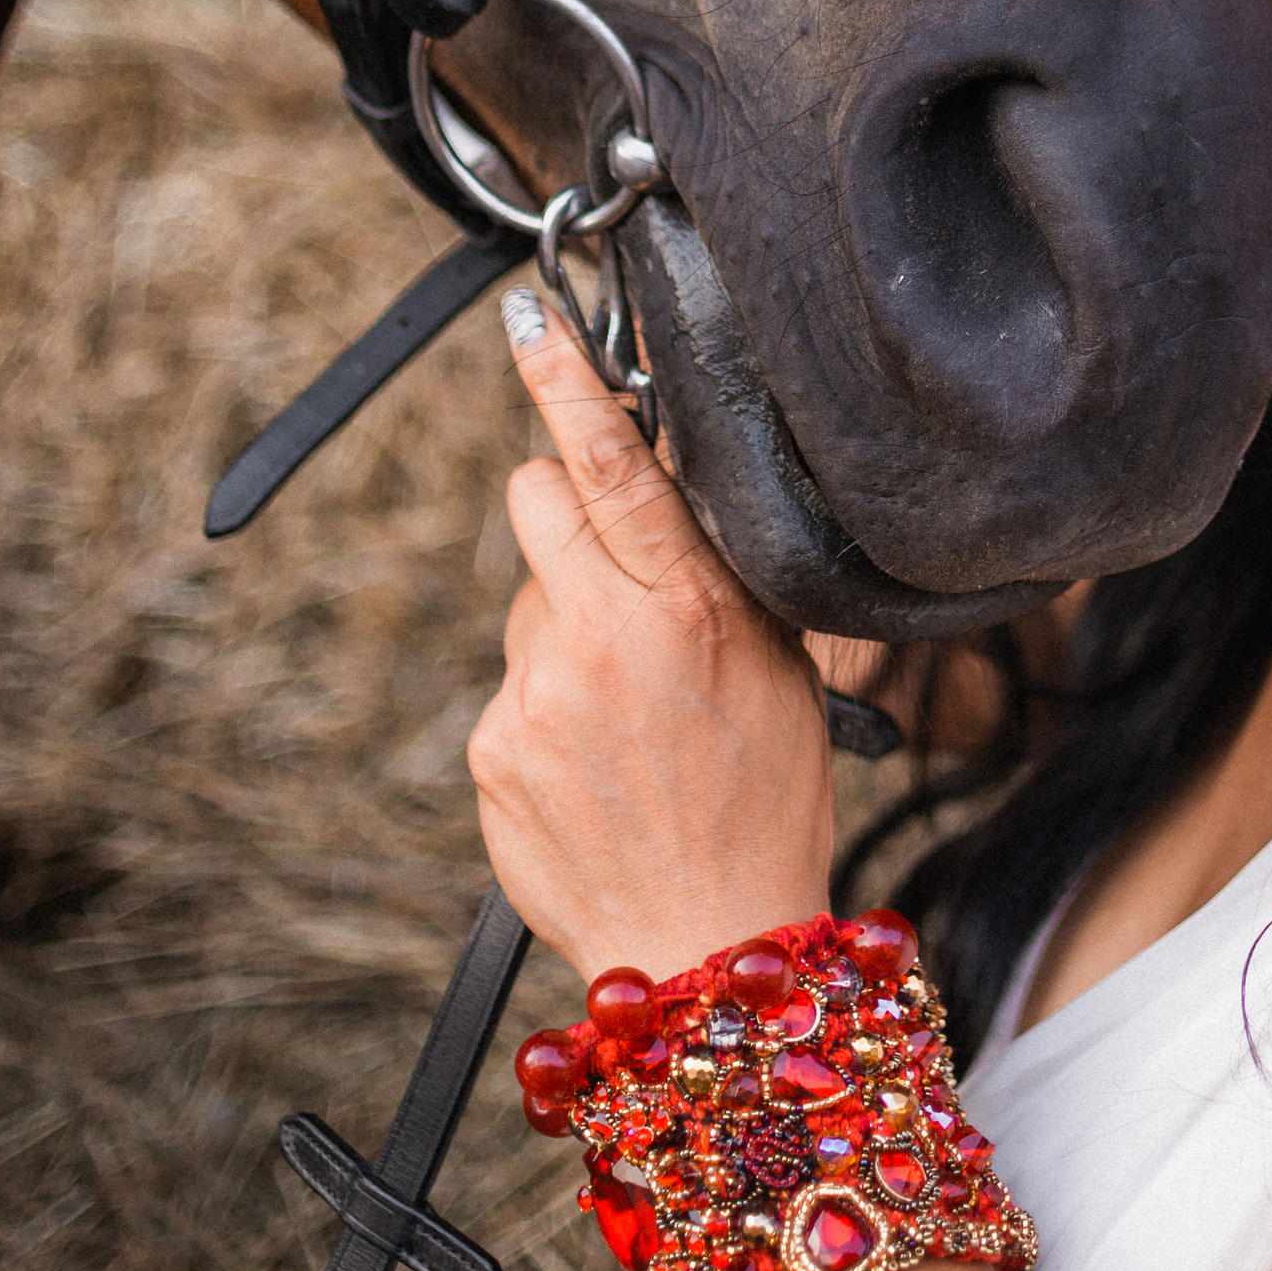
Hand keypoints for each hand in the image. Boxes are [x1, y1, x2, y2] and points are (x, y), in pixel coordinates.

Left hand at [466, 293, 839, 982]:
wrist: (704, 945)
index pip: (613, 468)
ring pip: (528, 599)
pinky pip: (512, 686)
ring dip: (566, 625)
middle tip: (608, 564)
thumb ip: (718, 575)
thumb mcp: (780, 670)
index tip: (531, 325)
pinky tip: (596, 762)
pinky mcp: (491, 748)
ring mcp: (534, 696)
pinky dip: (547, 707)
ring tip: (627, 711)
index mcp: (689, 612)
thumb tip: (670, 490)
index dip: (568, 385)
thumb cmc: (762, 805)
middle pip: (536, 499)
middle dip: (561, 502)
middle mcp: (601, 642)